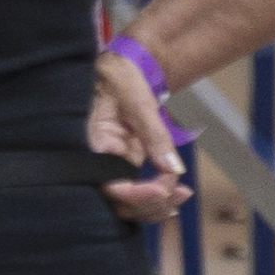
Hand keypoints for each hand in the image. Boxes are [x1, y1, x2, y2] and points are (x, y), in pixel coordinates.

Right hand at [88, 49, 190, 221]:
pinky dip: (157, 197)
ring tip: (184, 194)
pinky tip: (176, 196)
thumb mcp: (139, 102)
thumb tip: (173, 168)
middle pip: (119, 203)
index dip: (136, 195)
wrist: (120, 69)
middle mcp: (96, 163)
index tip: (163, 188)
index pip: (108, 186)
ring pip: (129, 203)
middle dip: (151, 203)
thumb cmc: (120, 78)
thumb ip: (155, 136)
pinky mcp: (122, 166)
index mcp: (90, 147)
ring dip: (158, 205)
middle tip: (180, 189)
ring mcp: (110, 167)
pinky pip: (137, 191)